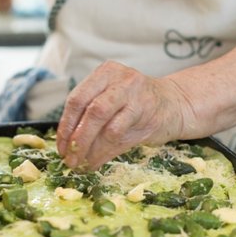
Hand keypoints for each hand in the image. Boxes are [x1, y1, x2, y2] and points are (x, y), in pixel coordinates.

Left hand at [56, 61, 193, 169]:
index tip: (60, 147)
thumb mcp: (111, 103)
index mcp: (104, 73)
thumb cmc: (136, 106)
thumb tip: (67, 149)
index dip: (65, 126)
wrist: (175, 105)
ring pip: (103, 124)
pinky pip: (118, 135)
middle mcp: (119, 79)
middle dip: (76, 139)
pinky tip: (96, 162)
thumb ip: (90, 118)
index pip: (76, 99)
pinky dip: (103, 153)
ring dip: (88, 148)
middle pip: (89, 111)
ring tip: (81, 163)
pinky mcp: (147, 112)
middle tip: (69, 159)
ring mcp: (135, 94)